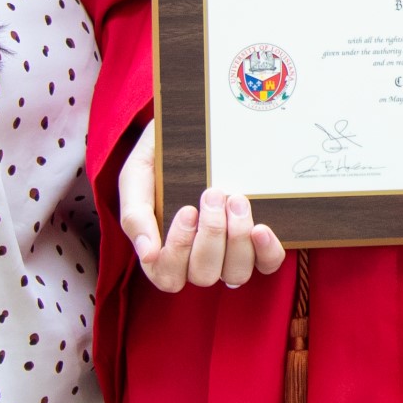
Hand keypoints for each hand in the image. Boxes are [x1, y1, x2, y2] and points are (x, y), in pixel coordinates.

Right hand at [117, 122, 283, 292]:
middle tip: (213, 193)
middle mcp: (198, 257)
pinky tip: (260, 228)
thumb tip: (147, 254)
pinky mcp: (257, 242)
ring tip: (236, 199)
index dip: (178, 250)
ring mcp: (229, 252)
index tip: (187, 209)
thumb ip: (134, 214)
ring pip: (235, 274)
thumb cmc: (160, 154)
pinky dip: (266, 251)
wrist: (193, 125)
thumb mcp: (137, 176)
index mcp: (165, 248)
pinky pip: (267, 263)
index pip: (168, 276)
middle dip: (211, 234)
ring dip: (237, 239)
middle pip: (204, 275)